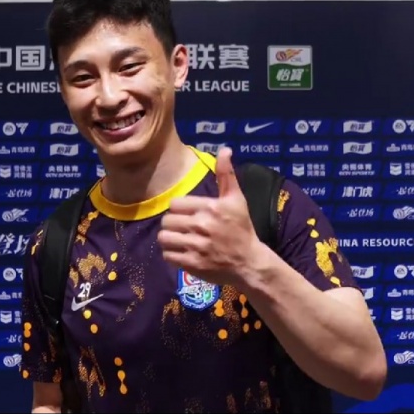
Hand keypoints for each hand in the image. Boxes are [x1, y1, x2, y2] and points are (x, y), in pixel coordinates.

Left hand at [157, 147, 262, 286]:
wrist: (249, 262)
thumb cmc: (242, 228)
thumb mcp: (236, 199)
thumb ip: (226, 175)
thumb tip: (224, 149)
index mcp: (210, 207)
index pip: (175, 204)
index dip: (179, 209)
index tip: (188, 214)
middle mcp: (202, 225)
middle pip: (167, 221)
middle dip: (173, 224)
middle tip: (183, 228)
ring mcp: (196, 246)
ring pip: (164, 238)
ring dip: (169, 239)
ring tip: (179, 240)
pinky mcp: (192, 264)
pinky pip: (167, 256)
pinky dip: (171, 255)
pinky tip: (182, 252)